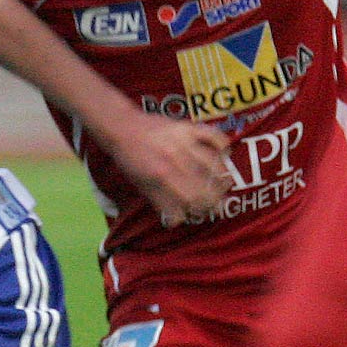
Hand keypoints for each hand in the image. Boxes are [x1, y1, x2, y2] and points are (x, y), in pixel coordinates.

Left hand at [106, 116, 231, 227]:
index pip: (190, 200)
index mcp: (162, 175)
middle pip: (205, 184)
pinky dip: (222, 144)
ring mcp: (183, 141)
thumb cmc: (130, 159)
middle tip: (218, 202)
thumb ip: (161, 202)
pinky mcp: (188, 126)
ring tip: (224, 183)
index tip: (204, 212)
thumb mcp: (141, 184)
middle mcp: (175, 158)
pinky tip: (224, 152)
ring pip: (214, 162)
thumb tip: (178, 220)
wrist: (122, 127)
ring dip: (222, 175)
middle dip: (214, 198)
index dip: (200, 209)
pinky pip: (213, 135)